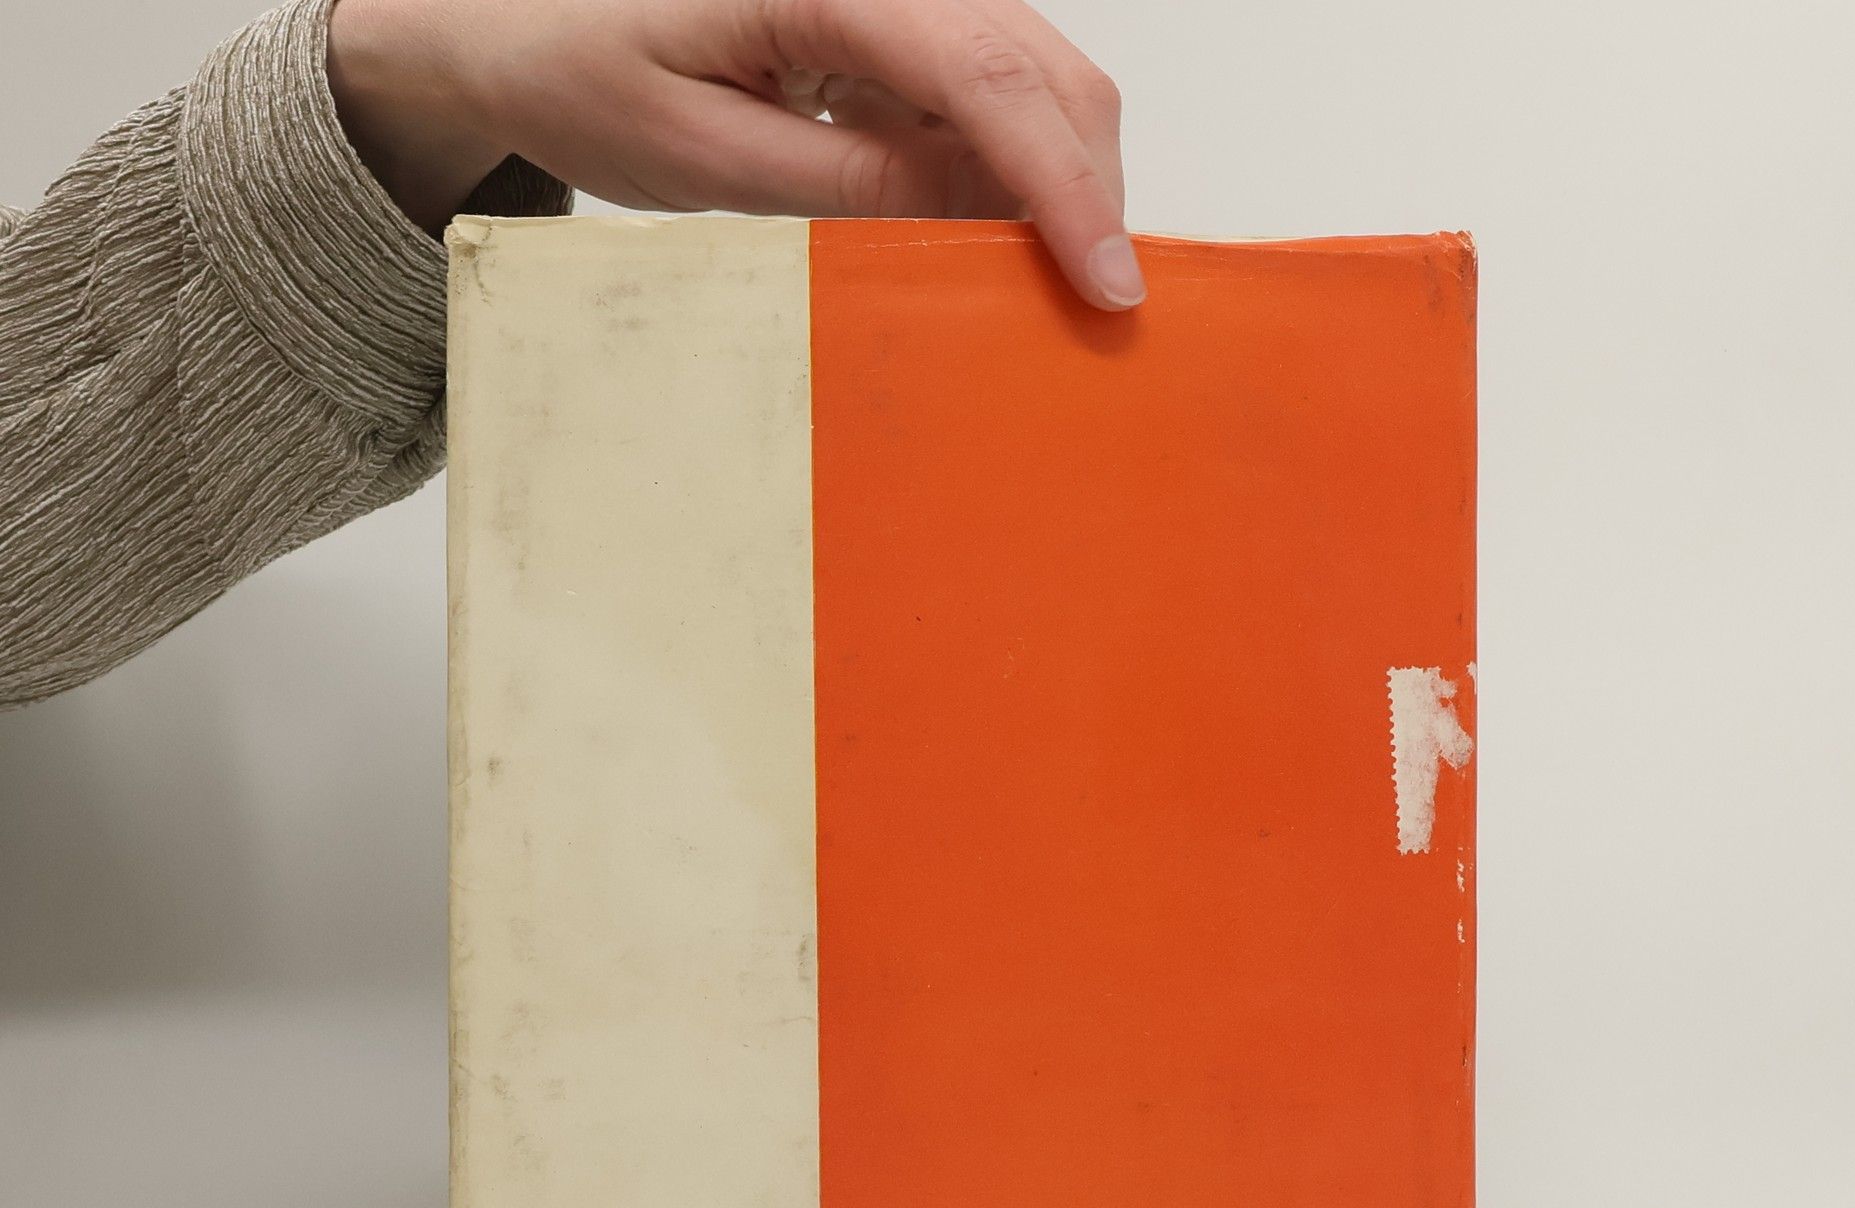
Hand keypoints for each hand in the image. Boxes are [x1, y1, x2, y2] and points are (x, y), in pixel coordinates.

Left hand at [326, 0, 1140, 308]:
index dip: (1063, 182)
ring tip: (1046, 281)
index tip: (1104, 280)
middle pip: (1037, 61)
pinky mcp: (891, 17)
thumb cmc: (584, 68)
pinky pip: (983, 88)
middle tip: (1096, 303)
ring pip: (1030, 72)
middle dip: (1083, 183)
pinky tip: (991, 233)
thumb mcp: (703, 157)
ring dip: (1054, 177)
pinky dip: (1008, 167)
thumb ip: (845, 184)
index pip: (983, 70)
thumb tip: (976, 221)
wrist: (520, 18)